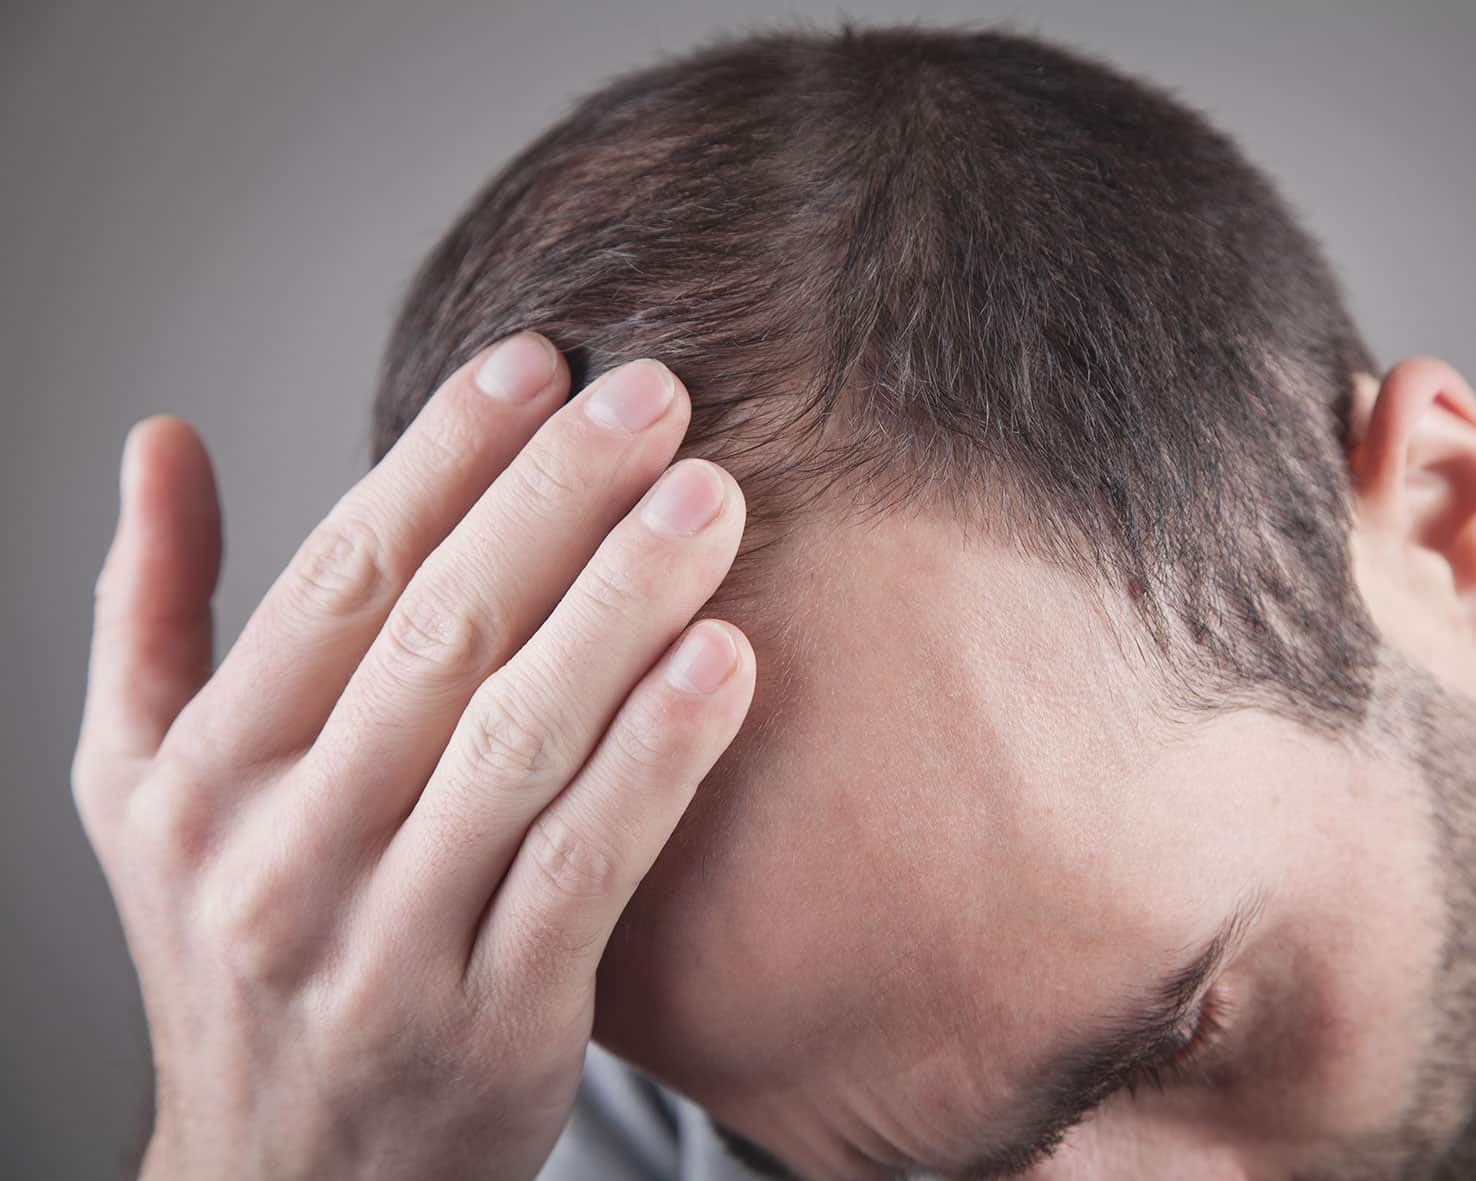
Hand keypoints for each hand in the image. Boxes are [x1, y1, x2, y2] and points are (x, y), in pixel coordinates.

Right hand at [70, 334, 754, 1179]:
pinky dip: (658, 759)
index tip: (536, 361)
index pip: (338, 579)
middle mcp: (281, 853)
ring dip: (622, 603)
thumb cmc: (236, 949)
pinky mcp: (493, 1022)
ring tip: (711, 496)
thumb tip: (156, 437)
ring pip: (517, 740)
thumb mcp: (142, 792)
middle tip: (657, 393)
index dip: (443, 456)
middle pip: (440, 638)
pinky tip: (727, 659)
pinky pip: (585, 866)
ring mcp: (385, 945)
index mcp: (199, 776)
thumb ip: (150, 614)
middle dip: (556, 499)